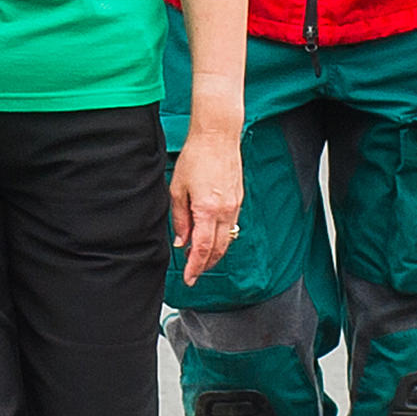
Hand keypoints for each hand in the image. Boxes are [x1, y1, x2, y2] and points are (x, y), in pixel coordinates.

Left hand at [170, 117, 244, 282]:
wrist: (218, 136)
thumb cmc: (196, 157)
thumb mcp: (178, 189)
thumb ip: (180, 218)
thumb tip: (181, 240)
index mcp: (208, 210)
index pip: (202, 249)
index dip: (195, 267)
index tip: (189, 278)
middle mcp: (225, 211)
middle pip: (218, 249)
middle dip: (205, 264)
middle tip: (193, 272)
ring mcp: (235, 206)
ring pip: (227, 239)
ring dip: (214, 252)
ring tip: (198, 257)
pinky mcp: (238, 199)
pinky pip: (231, 226)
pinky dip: (221, 237)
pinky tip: (210, 236)